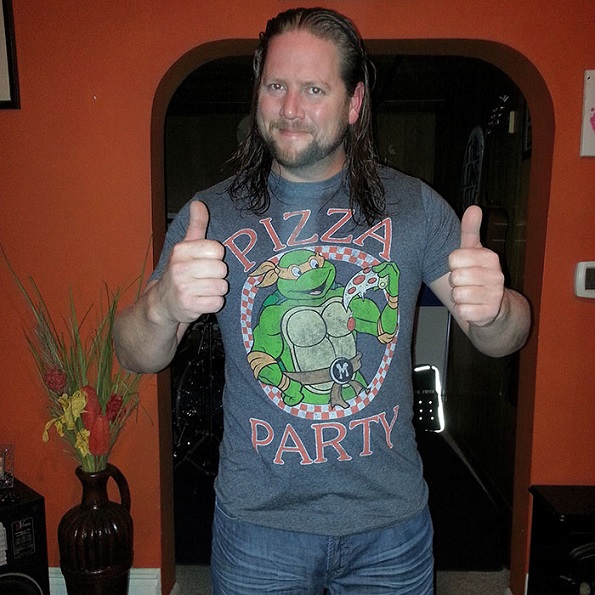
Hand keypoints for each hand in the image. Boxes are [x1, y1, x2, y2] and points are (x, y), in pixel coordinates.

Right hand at [153, 201, 227, 324]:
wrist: (161, 303)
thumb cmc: (180, 272)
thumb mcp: (186, 247)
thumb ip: (196, 226)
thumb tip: (199, 203)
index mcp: (181, 250)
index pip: (218, 250)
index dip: (215, 258)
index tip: (204, 262)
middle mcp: (179, 268)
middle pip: (222, 269)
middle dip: (217, 276)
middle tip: (203, 279)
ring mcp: (183, 288)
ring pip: (222, 287)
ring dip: (216, 291)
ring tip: (202, 290)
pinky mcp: (188, 306)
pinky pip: (218, 303)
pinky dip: (213, 304)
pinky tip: (201, 301)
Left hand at [448, 206, 504, 326]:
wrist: (495, 307)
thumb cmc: (478, 274)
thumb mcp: (474, 251)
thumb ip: (470, 230)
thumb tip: (474, 207)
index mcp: (490, 258)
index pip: (453, 258)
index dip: (453, 264)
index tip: (463, 266)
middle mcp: (496, 276)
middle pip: (454, 277)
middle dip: (455, 281)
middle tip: (465, 282)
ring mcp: (494, 296)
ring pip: (457, 294)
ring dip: (458, 296)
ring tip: (469, 294)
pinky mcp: (488, 314)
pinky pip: (461, 311)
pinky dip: (462, 310)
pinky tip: (472, 307)